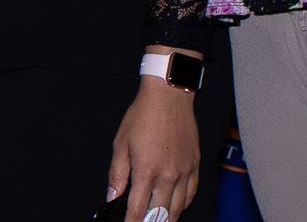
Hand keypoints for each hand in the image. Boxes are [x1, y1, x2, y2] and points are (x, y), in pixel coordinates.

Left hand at [107, 77, 200, 221]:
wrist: (169, 97)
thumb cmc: (143, 116)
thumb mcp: (121, 142)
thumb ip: (117, 173)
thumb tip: (112, 196)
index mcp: (146, 170)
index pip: (137, 208)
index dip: (131, 221)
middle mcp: (168, 175)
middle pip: (160, 214)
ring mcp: (184, 172)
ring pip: (177, 208)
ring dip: (166, 218)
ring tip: (157, 221)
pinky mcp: (195, 166)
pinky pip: (191, 194)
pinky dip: (182, 205)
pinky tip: (174, 207)